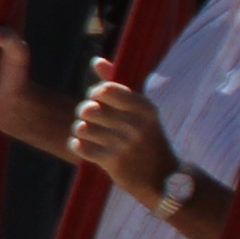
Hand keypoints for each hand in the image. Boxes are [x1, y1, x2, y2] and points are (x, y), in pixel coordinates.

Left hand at [68, 77, 172, 203]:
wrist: (162, 178)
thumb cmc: (146, 137)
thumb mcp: (139, 110)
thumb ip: (115, 85)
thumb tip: (96, 60)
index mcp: (145, 108)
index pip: (104, 90)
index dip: (95, 94)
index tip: (101, 101)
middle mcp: (136, 125)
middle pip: (88, 108)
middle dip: (85, 112)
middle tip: (93, 118)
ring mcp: (125, 145)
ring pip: (81, 127)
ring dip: (80, 130)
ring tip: (90, 133)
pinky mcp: (113, 163)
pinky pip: (78, 146)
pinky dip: (78, 145)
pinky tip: (88, 147)